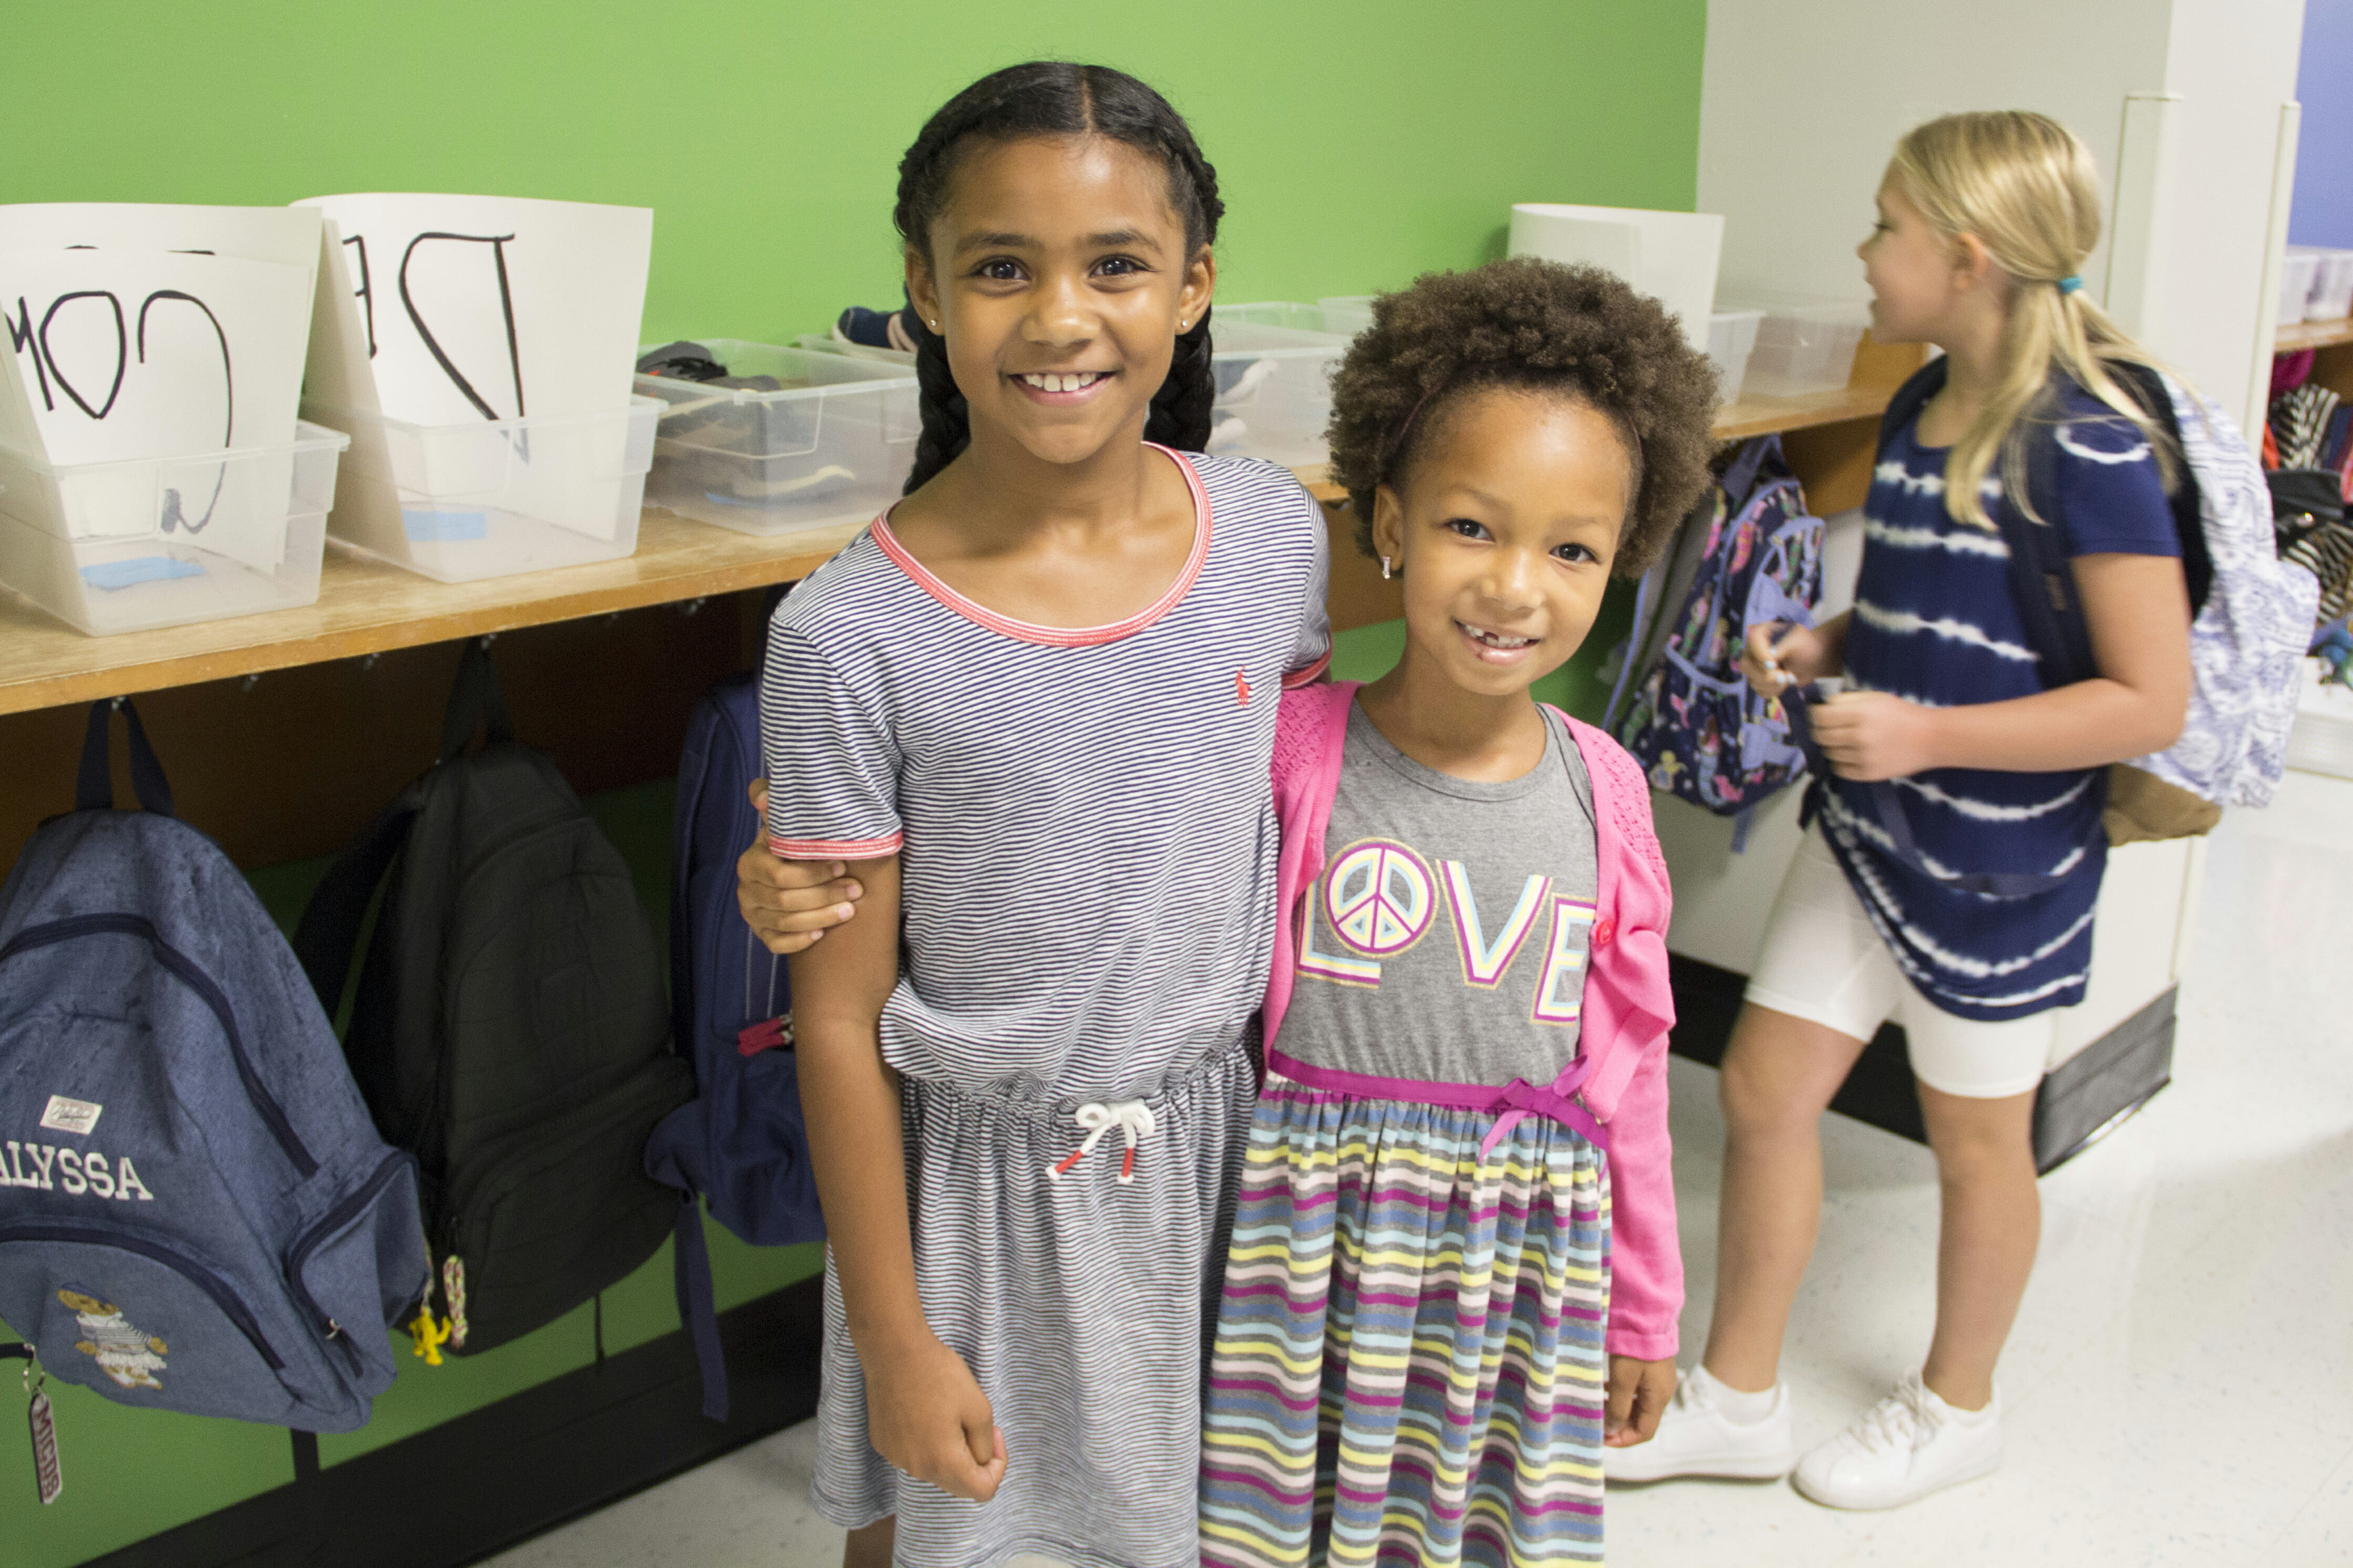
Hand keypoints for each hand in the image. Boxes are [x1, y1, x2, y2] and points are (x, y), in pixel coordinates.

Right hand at [737, 780, 863, 953]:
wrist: (791, 868)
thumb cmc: (795, 844)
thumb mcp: (786, 823)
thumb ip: (775, 807)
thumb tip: (761, 794)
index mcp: (750, 862)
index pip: (781, 875)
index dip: (814, 874)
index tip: (843, 867)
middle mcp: (746, 889)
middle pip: (785, 900)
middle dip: (824, 896)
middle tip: (855, 891)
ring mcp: (751, 913)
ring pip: (784, 923)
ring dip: (820, 917)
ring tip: (849, 910)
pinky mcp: (760, 932)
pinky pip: (776, 944)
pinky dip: (799, 940)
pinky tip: (822, 934)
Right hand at [862, 1329, 1008, 1500]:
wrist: (895, 1352)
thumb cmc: (940, 1375)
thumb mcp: (980, 1408)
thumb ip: (986, 1445)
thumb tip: (982, 1460)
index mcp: (945, 1463)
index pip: (983, 1491)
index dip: (997, 1467)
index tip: (995, 1437)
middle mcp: (918, 1469)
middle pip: (958, 1485)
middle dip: (974, 1462)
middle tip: (977, 1426)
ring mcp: (897, 1458)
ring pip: (935, 1470)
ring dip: (949, 1453)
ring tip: (948, 1415)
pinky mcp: (884, 1444)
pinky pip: (913, 1455)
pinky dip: (925, 1443)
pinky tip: (924, 1412)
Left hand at [1604, 1355, 1676, 1446]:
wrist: (1647, 1316)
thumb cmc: (1635, 1348)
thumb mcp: (1623, 1380)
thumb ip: (1618, 1408)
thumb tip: (1612, 1430)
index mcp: (1659, 1399)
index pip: (1644, 1432)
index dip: (1623, 1440)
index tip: (1602, 1438)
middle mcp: (1662, 1393)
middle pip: (1641, 1420)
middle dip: (1618, 1424)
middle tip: (1596, 1421)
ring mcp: (1658, 1380)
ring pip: (1637, 1405)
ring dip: (1618, 1409)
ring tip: (1597, 1405)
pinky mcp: (1651, 1369)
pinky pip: (1637, 1391)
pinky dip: (1621, 1395)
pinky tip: (1605, 1389)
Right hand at [1740, 621, 1829, 696]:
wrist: (1813, 661)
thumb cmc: (1806, 647)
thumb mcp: (1798, 641)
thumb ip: (1784, 645)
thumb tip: (1771, 655)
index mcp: (1761, 633)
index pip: (1752, 642)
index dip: (1760, 655)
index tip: (1773, 665)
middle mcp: (1753, 649)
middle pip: (1746, 665)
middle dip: (1766, 675)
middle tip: (1784, 677)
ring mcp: (1754, 666)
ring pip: (1752, 681)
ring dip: (1774, 684)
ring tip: (1790, 678)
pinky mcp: (1759, 680)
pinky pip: (1759, 691)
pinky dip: (1774, 691)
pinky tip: (1784, 684)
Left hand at [1807, 690, 1941, 780]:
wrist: (1931, 738)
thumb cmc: (1902, 713)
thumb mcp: (1875, 697)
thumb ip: (1846, 699)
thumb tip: (1822, 704)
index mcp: (1860, 714)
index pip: (1820, 717)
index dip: (1815, 714)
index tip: (1818, 714)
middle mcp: (1859, 736)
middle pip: (1821, 736)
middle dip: (1820, 730)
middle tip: (1827, 727)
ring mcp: (1863, 757)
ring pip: (1829, 754)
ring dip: (1831, 746)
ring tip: (1842, 740)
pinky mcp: (1868, 774)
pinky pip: (1840, 770)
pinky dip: (1840, 762)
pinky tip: (1849, 754)